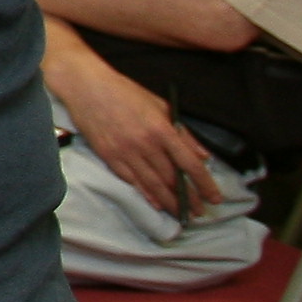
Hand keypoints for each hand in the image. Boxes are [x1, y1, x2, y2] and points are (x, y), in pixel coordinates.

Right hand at [56, 47, 219, 222]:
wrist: (86, 87)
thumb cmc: (125, 92)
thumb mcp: (160, 105)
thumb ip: (183, 132)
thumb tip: (203, 155)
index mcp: (161, 129)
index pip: (189, 163)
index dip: (204, 184)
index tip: (214, 197)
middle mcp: (145, 144)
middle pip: (172, 179)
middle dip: (188, 198)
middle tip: (199, 212)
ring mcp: (125, 152)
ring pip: (153, 185)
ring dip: (169, 202)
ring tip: (181, 214)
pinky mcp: (109, 157)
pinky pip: (131, 181)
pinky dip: (146, 194)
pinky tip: (156, 203)